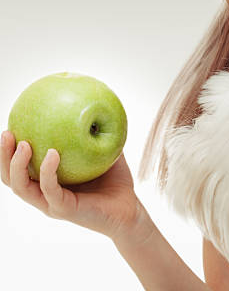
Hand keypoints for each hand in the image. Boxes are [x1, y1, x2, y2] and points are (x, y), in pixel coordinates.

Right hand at [1, 130, 144, 241]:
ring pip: (21, 187)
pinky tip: (52, 154)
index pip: (19, 167)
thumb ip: (94, 133)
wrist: (129, 208)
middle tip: (6, 133)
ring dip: (17, 165)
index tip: (10, 126)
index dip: (8, 150)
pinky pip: (50, 190)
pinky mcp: (64, 209)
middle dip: (3, 156)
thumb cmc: (116, 180)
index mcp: (47, 181)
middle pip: (11, 178)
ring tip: (24, 144)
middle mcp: (44, 193)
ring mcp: (51, 203)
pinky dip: (47, 172)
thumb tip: (90, 106)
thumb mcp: (103, 151)